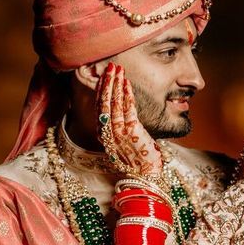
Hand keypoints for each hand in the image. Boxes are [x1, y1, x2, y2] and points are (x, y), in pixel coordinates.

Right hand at [96, 62, 162, 177]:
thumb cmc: (137, 161)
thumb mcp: (123, 144)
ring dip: (116, 84)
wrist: (144, 178)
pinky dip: (126, 94)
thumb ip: (120, 129)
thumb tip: (121, 111)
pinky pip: (127, 109)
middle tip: (110, 66)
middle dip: (106, 82)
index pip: (99, 108)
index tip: (104, 77)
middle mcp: (108, 134)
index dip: (101, 91)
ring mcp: (119, 133)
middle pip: (104, 103)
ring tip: (118, 69)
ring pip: (114, 103)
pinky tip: (127, 83)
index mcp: (104, 136)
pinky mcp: (131, 133)